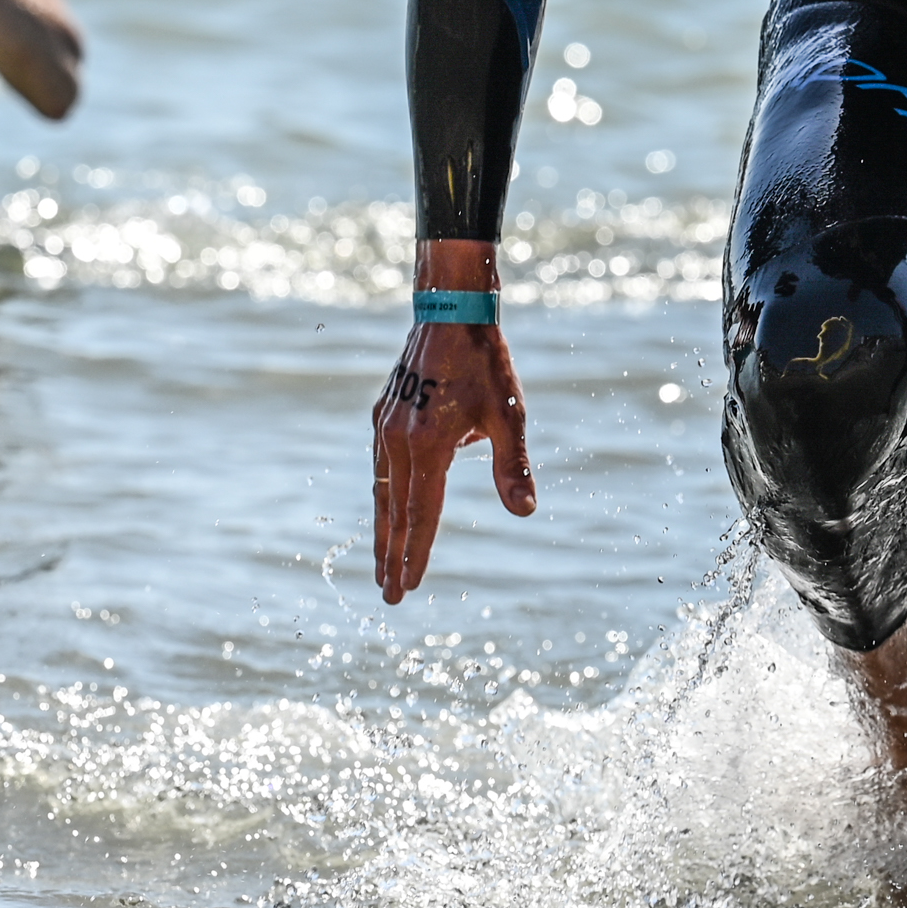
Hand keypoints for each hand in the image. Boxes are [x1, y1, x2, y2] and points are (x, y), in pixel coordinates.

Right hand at [369, 313, 532, 601]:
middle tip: (388, 595)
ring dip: (383, 530)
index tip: (407, 587)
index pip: (421, 514)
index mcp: (429, 446)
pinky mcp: (383, 414)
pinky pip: (381, 466)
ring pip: (382, 491)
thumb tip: (525, 512)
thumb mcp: (509, 415)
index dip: (415, 554)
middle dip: (391, 556)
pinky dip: (383, 495)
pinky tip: (386, 507)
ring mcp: (386, 427)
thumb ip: (512, 466)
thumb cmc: (485, 364)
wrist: (451, 312)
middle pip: (393, 512)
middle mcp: (398, 441)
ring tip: (382, 563)